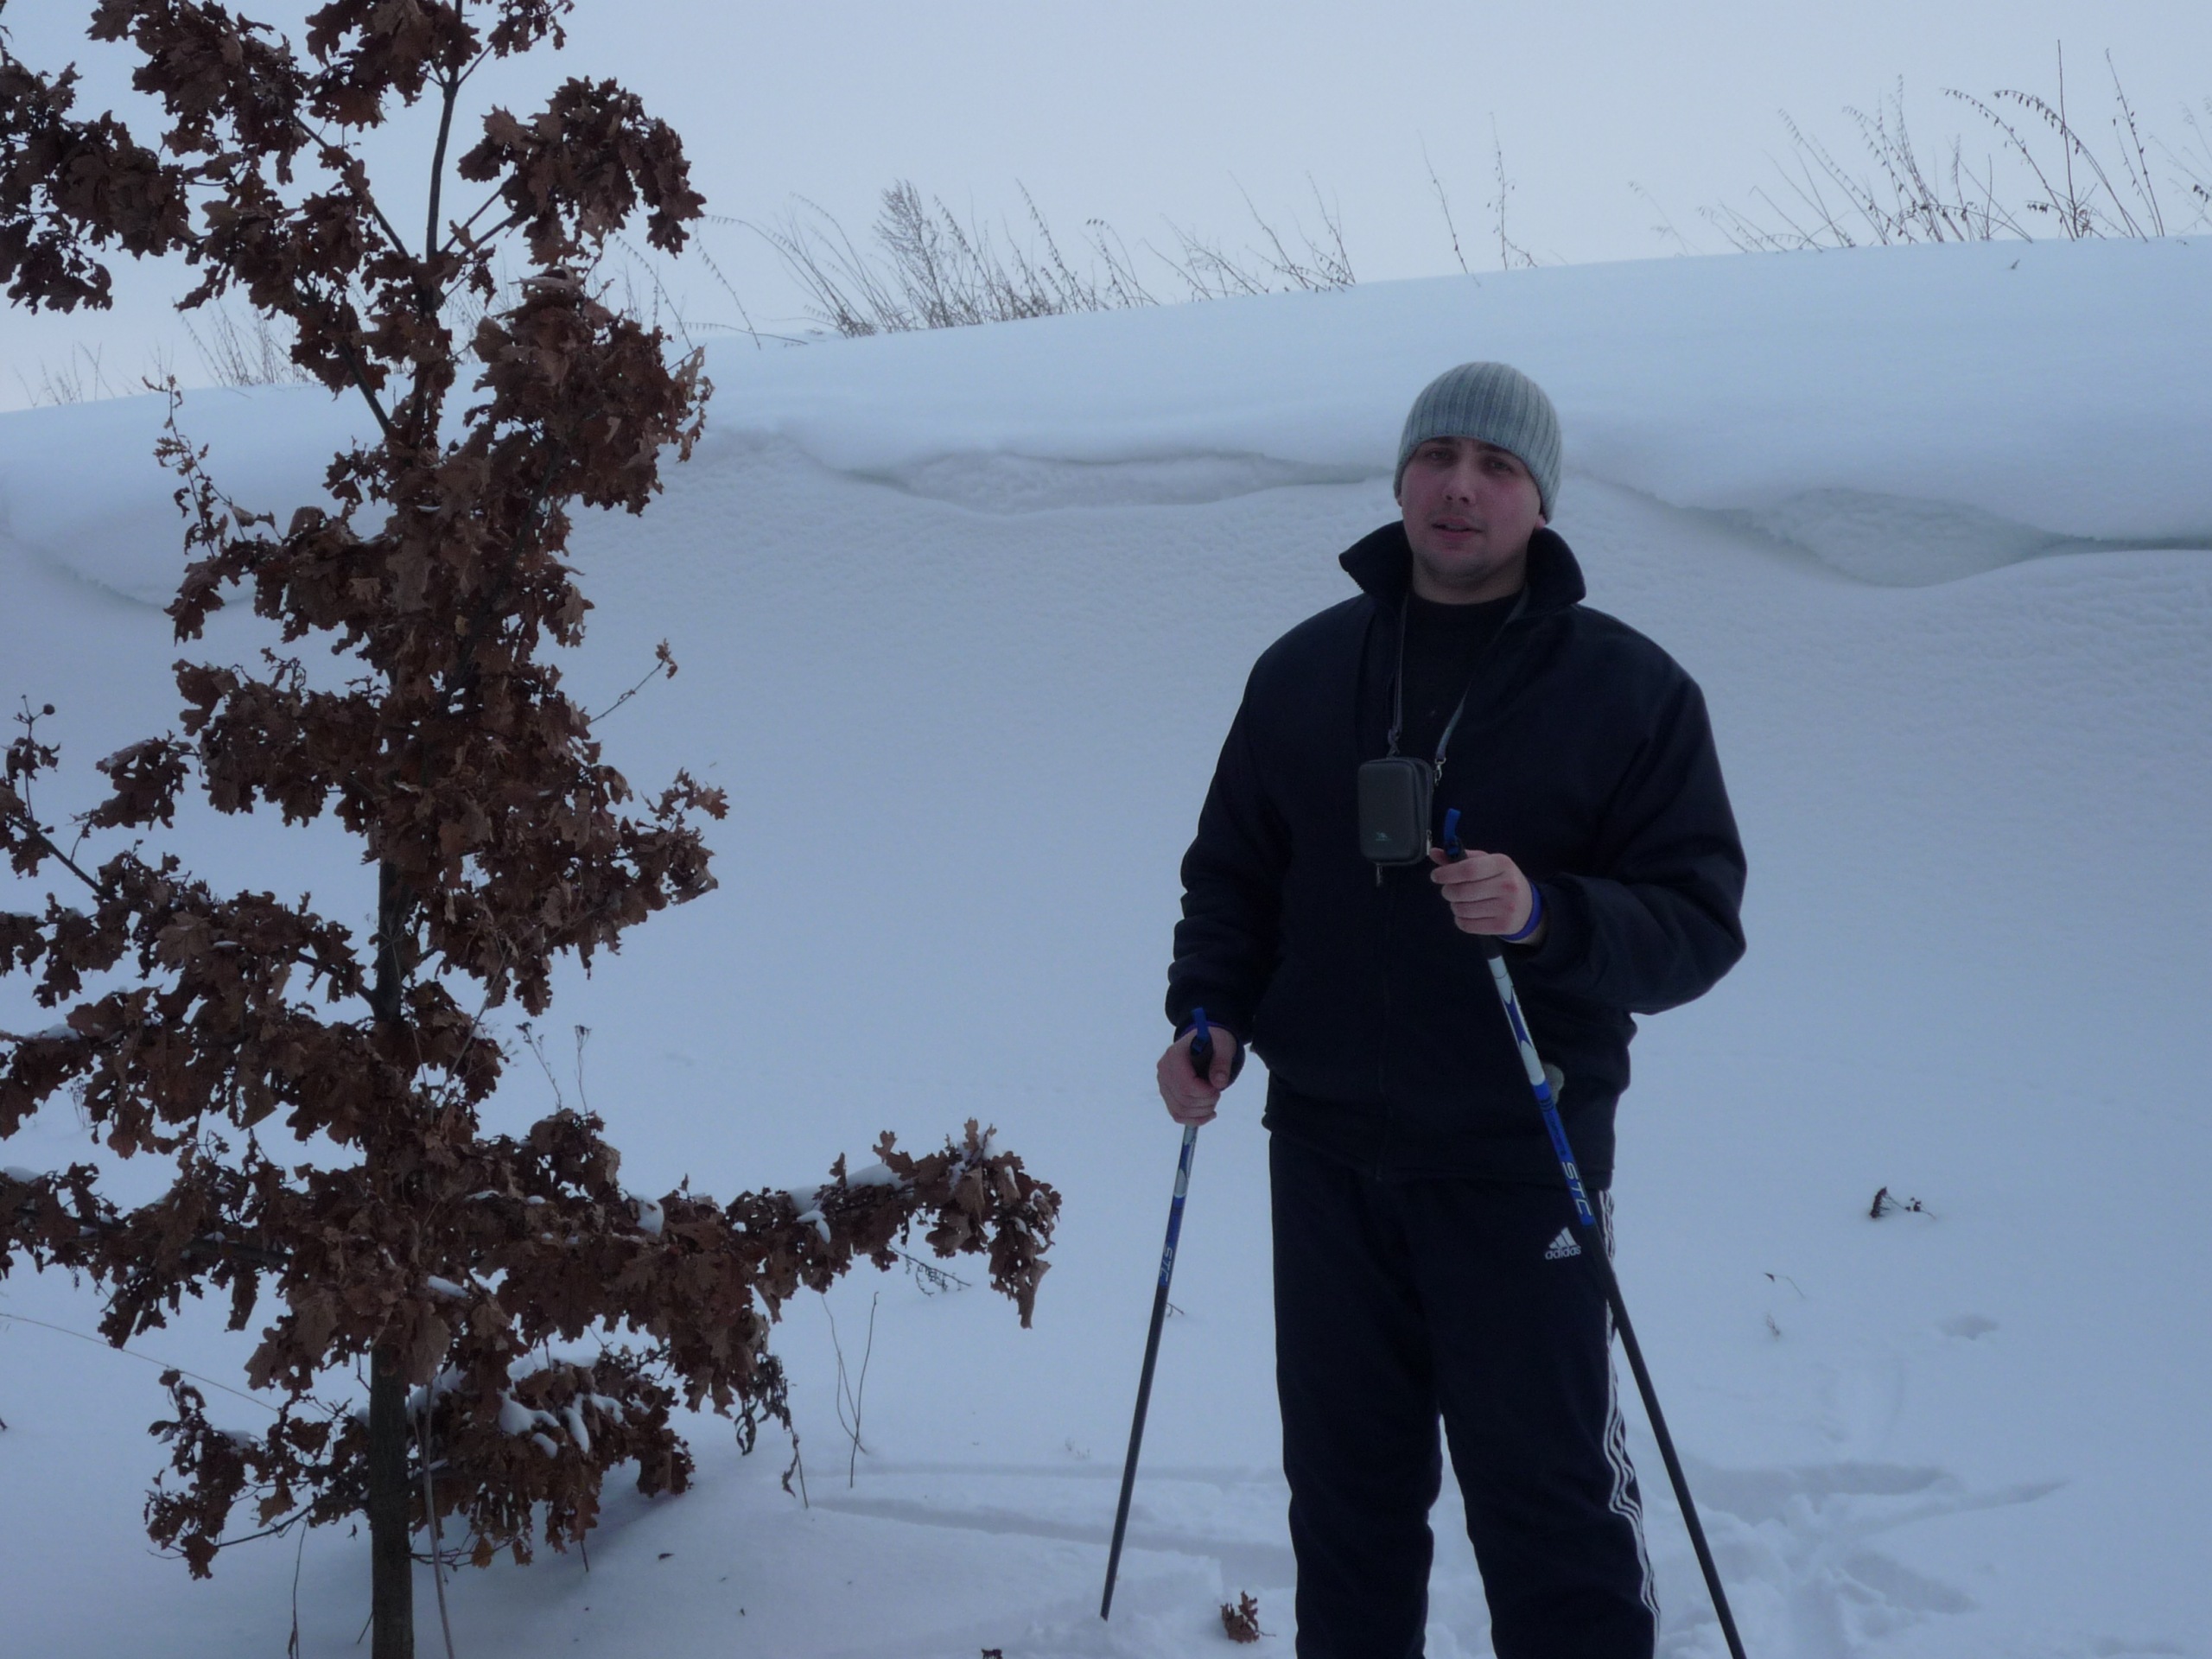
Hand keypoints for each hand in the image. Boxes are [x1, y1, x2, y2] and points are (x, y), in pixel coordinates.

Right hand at [1156, 1025, 1238, 1125]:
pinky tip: (1209, 1113)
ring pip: (1179, 1111)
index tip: (1217, 1088)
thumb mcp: (1223, 1046)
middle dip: (1206, 1102)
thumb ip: (1222, 1063)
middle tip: (1218, 1092)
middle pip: (1183, 1100)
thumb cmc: (1214, 1042)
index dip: (1205, 1093)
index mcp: (1174, 1056)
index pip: (1186, 1085)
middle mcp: (1164, 1070)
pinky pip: (1177, 1115)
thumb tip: (1219, 1083)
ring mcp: (1164, 1084)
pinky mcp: (1167, 1094)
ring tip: (1213, 1100)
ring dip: (1202, 1112)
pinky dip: (1194, 1119)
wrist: (1205, 1042)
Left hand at [1428, 846, 1544, 940]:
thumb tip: (1433, 853)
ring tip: (1461, 902)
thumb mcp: (1485, 863)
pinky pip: (1467, 925)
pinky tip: (1467, 914)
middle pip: (1463, 891)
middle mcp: (1508, 885)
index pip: (1468, 869)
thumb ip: (1459, 858)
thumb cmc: (1500, 880)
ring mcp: (1507, 907)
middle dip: (1448, 891)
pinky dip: (1460, 920)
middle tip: (1448, 891)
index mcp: (1503, 863)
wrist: (1528, 907)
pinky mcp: (1503, 926)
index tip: (1435, 876)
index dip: (1447, 873)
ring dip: (1454, 906)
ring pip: (1463, 909)